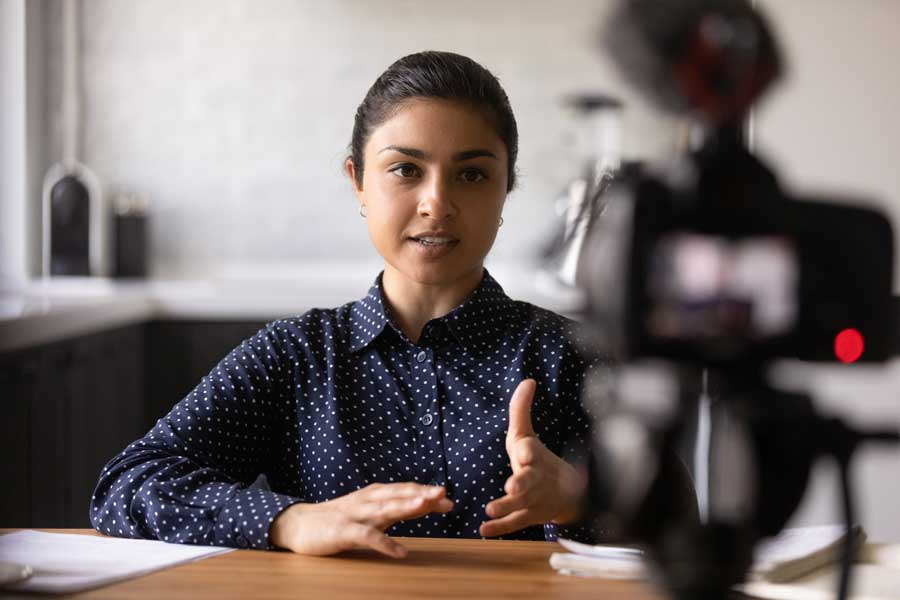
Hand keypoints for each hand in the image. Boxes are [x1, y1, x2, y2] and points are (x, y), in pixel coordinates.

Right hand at [269, 483, 452, 557]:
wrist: (300, 524)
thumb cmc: (338, 519)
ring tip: (425, 505)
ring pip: (384, 509)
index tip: (447, 498)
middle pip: (398, 495)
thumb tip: (423, 505)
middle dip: (421, 494)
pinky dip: (385, 544)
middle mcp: (367, 501)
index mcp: (374, 495)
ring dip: (405, 506)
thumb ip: (393, 509)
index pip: (404, 490)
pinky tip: (401, 552)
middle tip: (443, 495)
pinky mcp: (343, 531)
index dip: (425, 492)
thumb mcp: (368, 511)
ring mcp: (355, 515)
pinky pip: (367, 537)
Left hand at [480, 379, 586, 537]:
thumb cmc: (537, 460)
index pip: (531, 452)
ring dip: (507, 507)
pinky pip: (514, 523)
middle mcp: (535, 478)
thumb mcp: (526, 435)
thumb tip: (527, 380)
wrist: (568, 494)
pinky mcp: (528, 516)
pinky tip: (484, 530)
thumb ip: (521, 410)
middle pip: (530, 480)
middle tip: (511, 486)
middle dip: (521, 483)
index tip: (524, 450)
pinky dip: (500, 528)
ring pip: (521, 504)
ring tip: (490, 509)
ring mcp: (533, 499)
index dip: (528, 451)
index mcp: (534, 456)